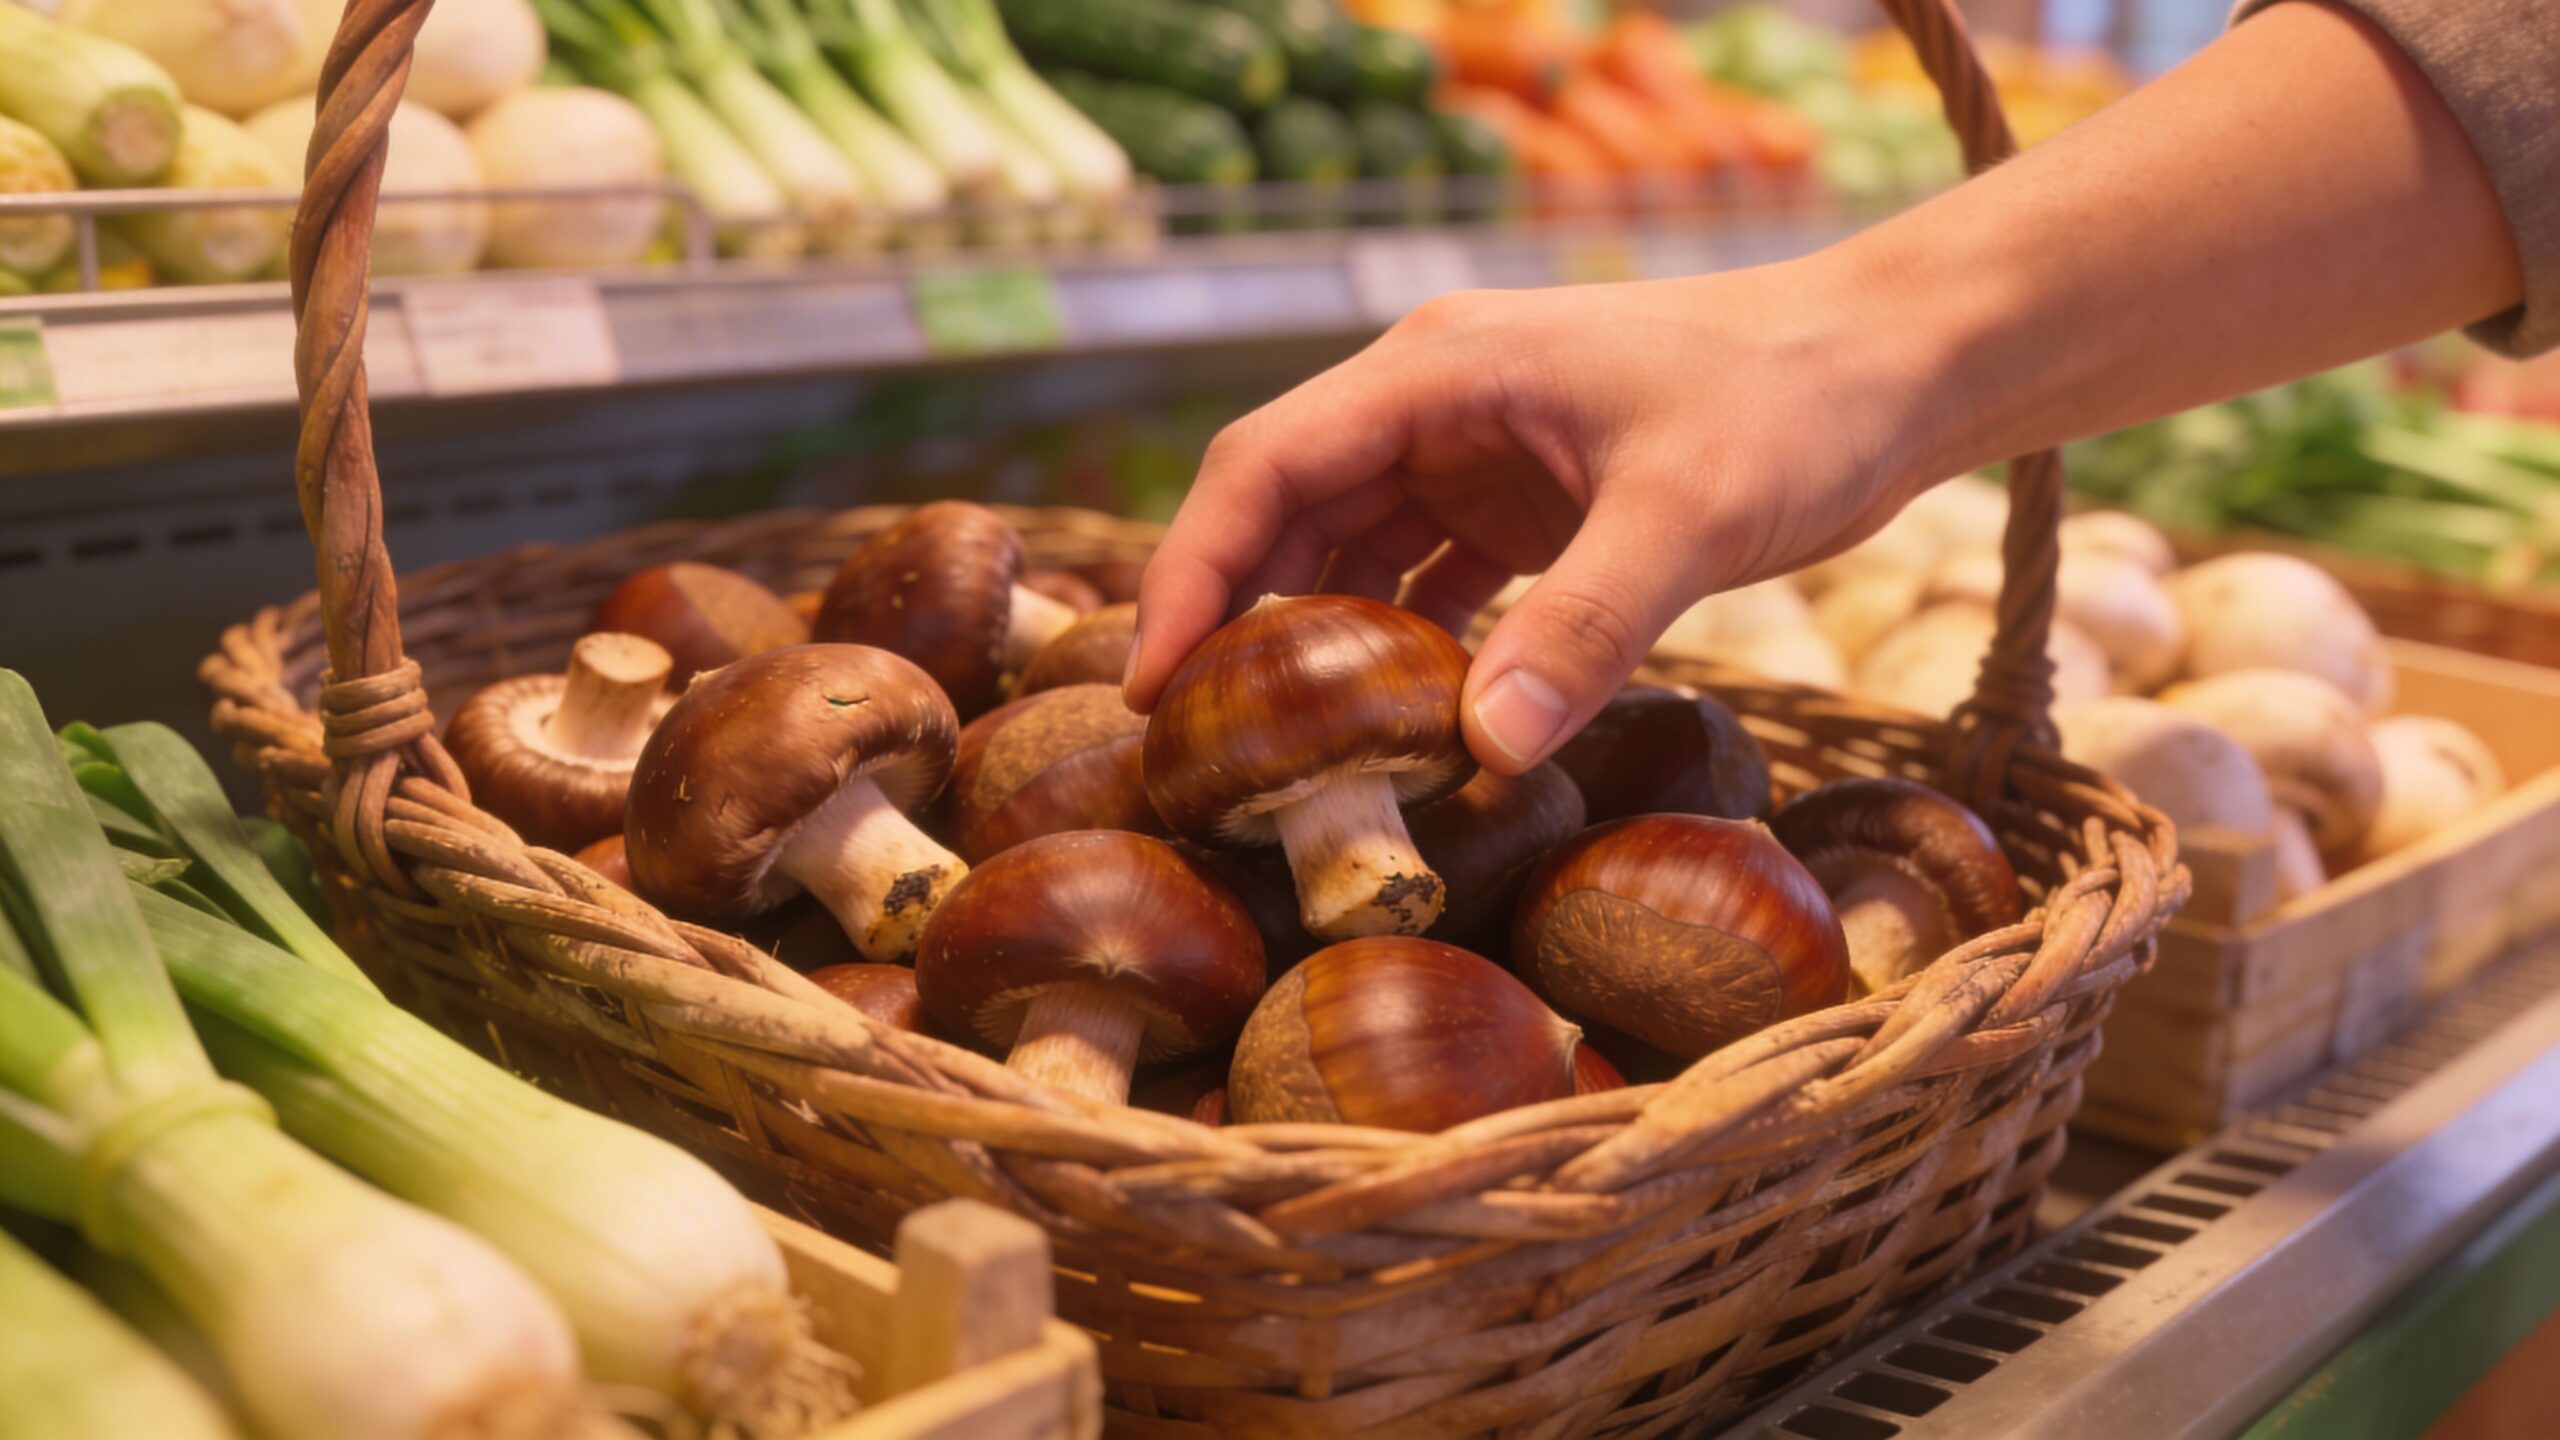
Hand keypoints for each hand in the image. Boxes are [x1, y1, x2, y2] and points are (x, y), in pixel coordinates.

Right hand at [1123, 259, 1951, 770]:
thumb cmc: (1795, 404)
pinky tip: (1394, 729)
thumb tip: (1481, 751)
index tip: (1150, 684)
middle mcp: (1434, 401)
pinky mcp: (1522, 502)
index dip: (1190, 572)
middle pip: (1285, 510)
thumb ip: (1585, 627)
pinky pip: (1423, 578)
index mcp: (1439, 369)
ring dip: (1311, 641)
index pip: (1265, 466)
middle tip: (1190, 747)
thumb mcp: (1690, 514)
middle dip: (1229, 618)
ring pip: (1347, 548)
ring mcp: (1476, 450)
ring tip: (1271, 755)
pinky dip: (1400, 649)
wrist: (1895, 369)